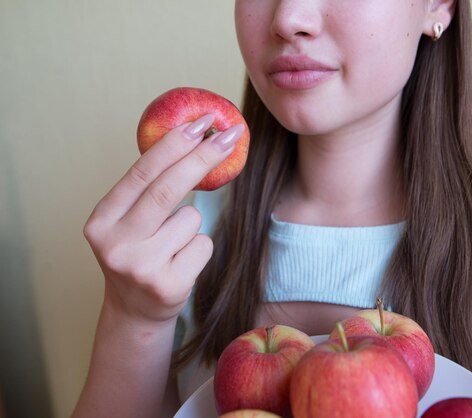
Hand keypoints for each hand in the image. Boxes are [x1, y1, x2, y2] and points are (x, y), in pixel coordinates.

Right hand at [84, 114, 243, 322]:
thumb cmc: (139, 254)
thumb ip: (148, 189)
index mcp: (102, 220)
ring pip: (191, 219)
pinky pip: (203, 245)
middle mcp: (115, 243)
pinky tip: (180, 263)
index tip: (202, 121)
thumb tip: (196, 137)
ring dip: (191, 225)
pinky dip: (198, 248)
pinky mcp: (168, 285)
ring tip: (171, 246)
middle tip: (230, 135)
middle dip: (203, 157)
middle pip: (167, 189)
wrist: (135, 312)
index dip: (174, 144)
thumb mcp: (129, 222)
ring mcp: (141, 267)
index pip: (141, 172)